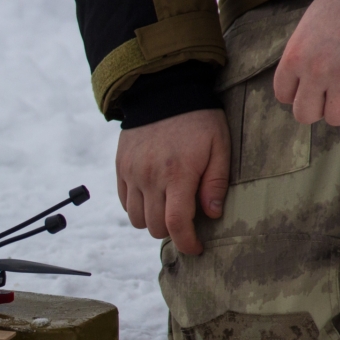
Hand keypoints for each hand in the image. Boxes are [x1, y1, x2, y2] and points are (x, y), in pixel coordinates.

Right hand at [116, 108, 229, 255]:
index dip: (187, 243)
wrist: (163, 91)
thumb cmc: (198, 119)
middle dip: (173, 231)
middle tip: (186, 220)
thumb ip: (215, 182)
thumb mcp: (219, 146)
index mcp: (177, 174)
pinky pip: (125, 202)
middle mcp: (150, 177)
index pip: (177, 224)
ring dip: (153, 221)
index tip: (197, 248)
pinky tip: (153, 196)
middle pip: (155, 226)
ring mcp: (132, 173)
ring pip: (136, 219)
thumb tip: (212, 214)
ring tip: (167, 207)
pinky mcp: (121, 168)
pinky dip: (138, 207)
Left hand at [274, 0, 339, 125]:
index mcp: (294, 59)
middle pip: (305, 115)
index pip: (284, 96)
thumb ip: (302, 58)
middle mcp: (315, 72)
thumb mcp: (307, 29)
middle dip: (319, 107)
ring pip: (335, 118)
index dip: (300, 93)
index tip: (314, 84)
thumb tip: (304, 83)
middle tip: (334, 92)